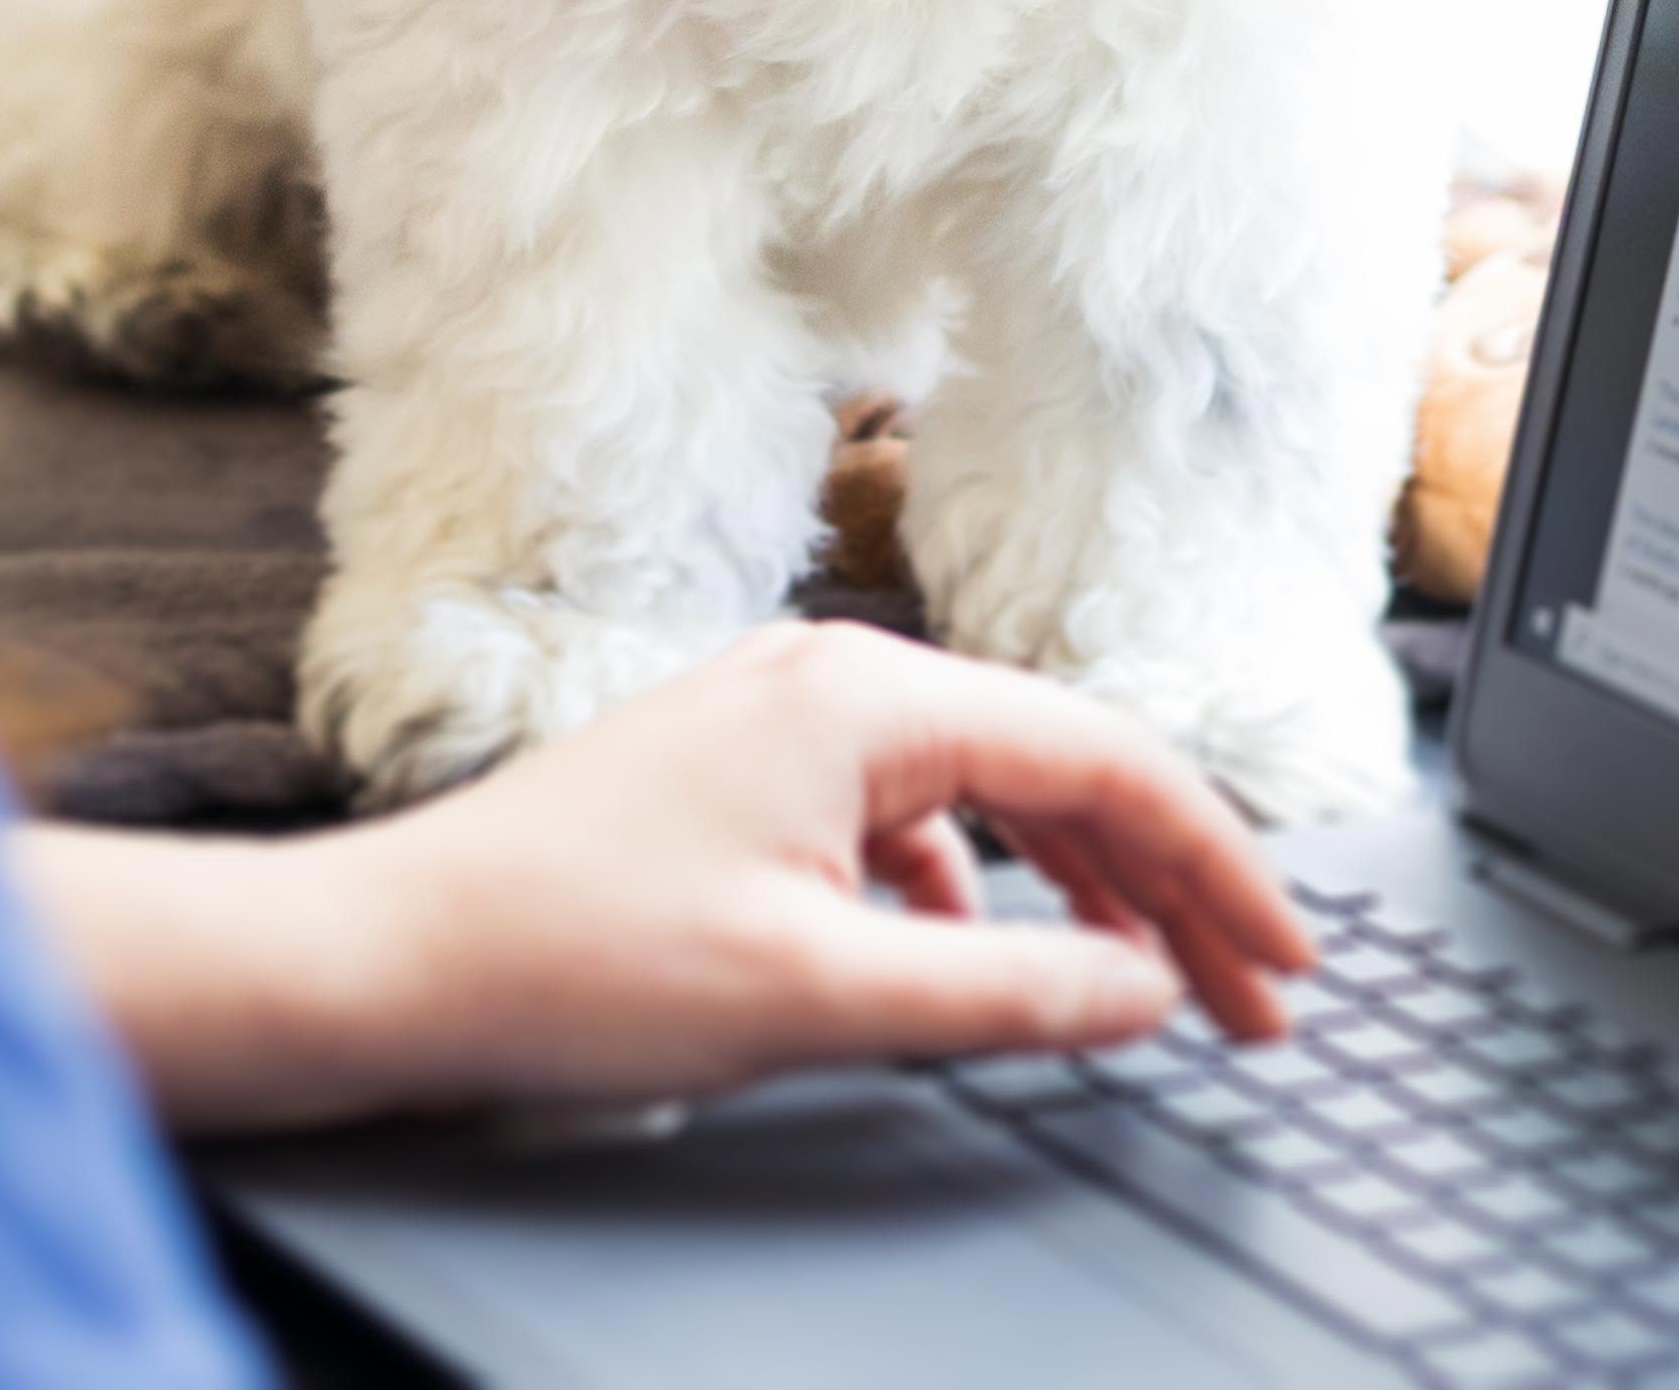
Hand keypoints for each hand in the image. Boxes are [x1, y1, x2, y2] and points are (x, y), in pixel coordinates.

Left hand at [12, 623, 1323, 1134]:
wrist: (390, 959)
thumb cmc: (571, 962)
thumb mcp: (820, 995)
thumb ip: (1007, 991)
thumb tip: (1146, 990)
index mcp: (869, 697)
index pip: (1108, 763)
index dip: (1220, 873)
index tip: (1288, 970)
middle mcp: (835, 677)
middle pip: (1061, 770)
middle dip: (1169, 888)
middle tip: (1253, 1001)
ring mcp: (782, 718)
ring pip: (988, 793)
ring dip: (1076, 891)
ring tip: (1141, 987)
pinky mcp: (740, 772)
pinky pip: (907, 816)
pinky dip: (972, 891)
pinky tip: (968, 964)